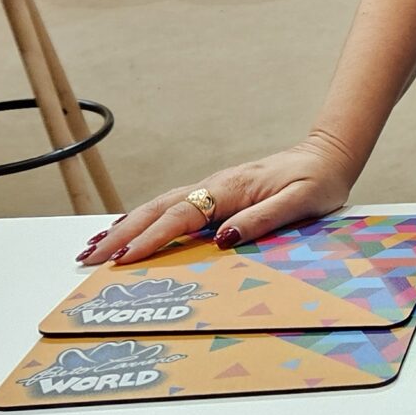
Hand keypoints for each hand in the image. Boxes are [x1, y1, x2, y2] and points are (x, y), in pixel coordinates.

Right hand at [76, 133, 360, 265]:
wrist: (327, 156)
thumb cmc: (317, 182)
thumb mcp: (300, 203)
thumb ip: (263, 220)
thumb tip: (222, 240)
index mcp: (231, 189)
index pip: (181, 216)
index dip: (151, 238)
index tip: (122, 258)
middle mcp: (214, 185)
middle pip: (157, 209)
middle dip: (120, 234)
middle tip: (87, 258)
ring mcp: (212, 187)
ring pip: (158, 206)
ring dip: (124, 226)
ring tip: (93, 248)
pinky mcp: (215, 192)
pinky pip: (171, 207)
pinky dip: (143, 219)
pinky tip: (127, 230)